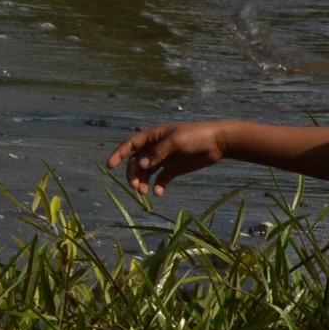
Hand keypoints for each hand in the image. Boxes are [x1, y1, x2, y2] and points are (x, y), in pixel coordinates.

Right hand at [106, 121, 230, 195]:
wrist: (218, 142)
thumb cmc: (196, 136)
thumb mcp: (176, 141)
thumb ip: (158, 152)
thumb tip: (141, 164)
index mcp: (153, 136)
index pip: (131, 144)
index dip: (118, 154)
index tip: (110, 165)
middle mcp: (156, 147)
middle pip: (137, 161)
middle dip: (133, 174)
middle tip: (136, 187)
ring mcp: (164, 159)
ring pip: (147, 172)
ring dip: (143, 182)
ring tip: (144, 193)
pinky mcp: (174, 169)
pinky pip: (161, 179)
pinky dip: (158, 186)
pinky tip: (158, 193)